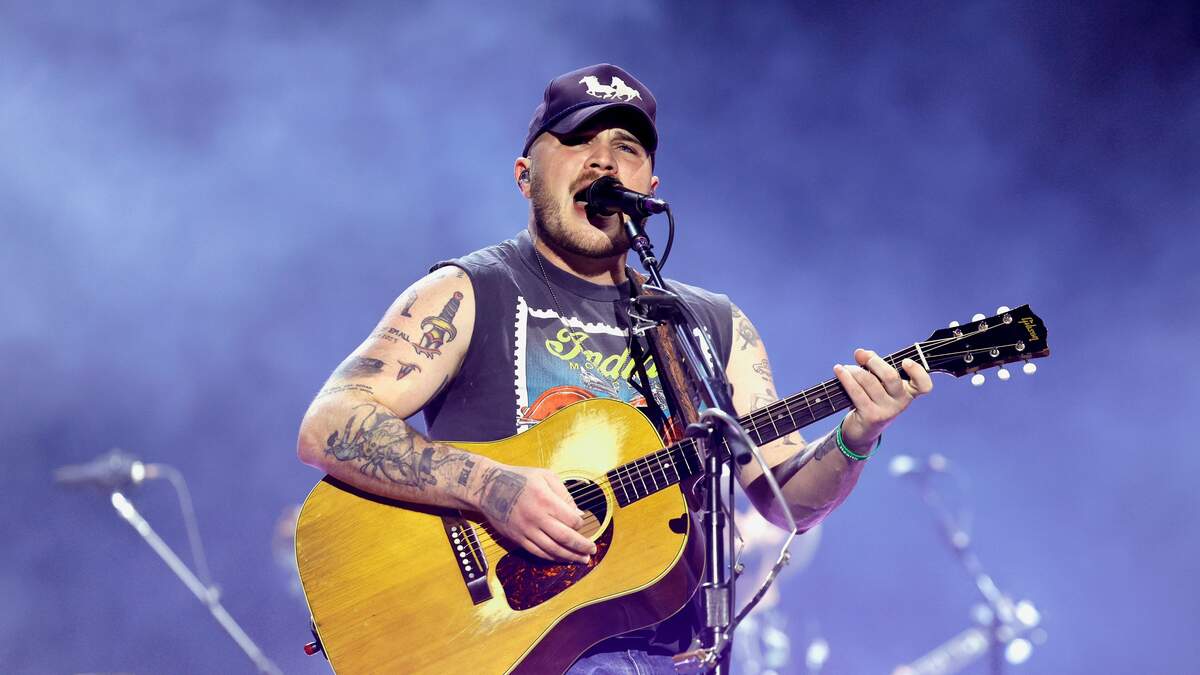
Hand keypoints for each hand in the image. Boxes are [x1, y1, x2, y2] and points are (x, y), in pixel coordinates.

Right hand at [471, 462, 596, 563]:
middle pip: (564, 538)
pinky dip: (551, 557)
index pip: (571, 519)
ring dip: (569, 556)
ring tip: (581, 560)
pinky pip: (537, 552)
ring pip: (552, 549)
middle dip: (581, 546)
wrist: (488, 488)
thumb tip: (578, 514)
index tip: (582, 523)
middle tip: (592, 551)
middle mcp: (536, 517)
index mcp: (545, 499)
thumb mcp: (544, 476)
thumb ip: (564, 494)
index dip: (580, 524)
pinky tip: (561, 558)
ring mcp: (526, 530)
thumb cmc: (519, 478)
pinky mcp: (517, 538)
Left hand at [833, 348, 932, 453]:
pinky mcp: (871, 415)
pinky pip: (857, 392)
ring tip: (845, 367)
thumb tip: (861, 352)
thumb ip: (873, 364)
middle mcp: (901, 402)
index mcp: (909, 392)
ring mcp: (887, 411)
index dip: (918, 372)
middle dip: (874, 361)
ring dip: (854, 370)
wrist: (862, 430)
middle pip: (891, 377)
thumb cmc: (872, 399)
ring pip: (869, 382)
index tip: (905, 361)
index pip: (924, 385)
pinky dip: (846, 378)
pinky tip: (839, 370)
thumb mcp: (878, 381)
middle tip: (862, 356)